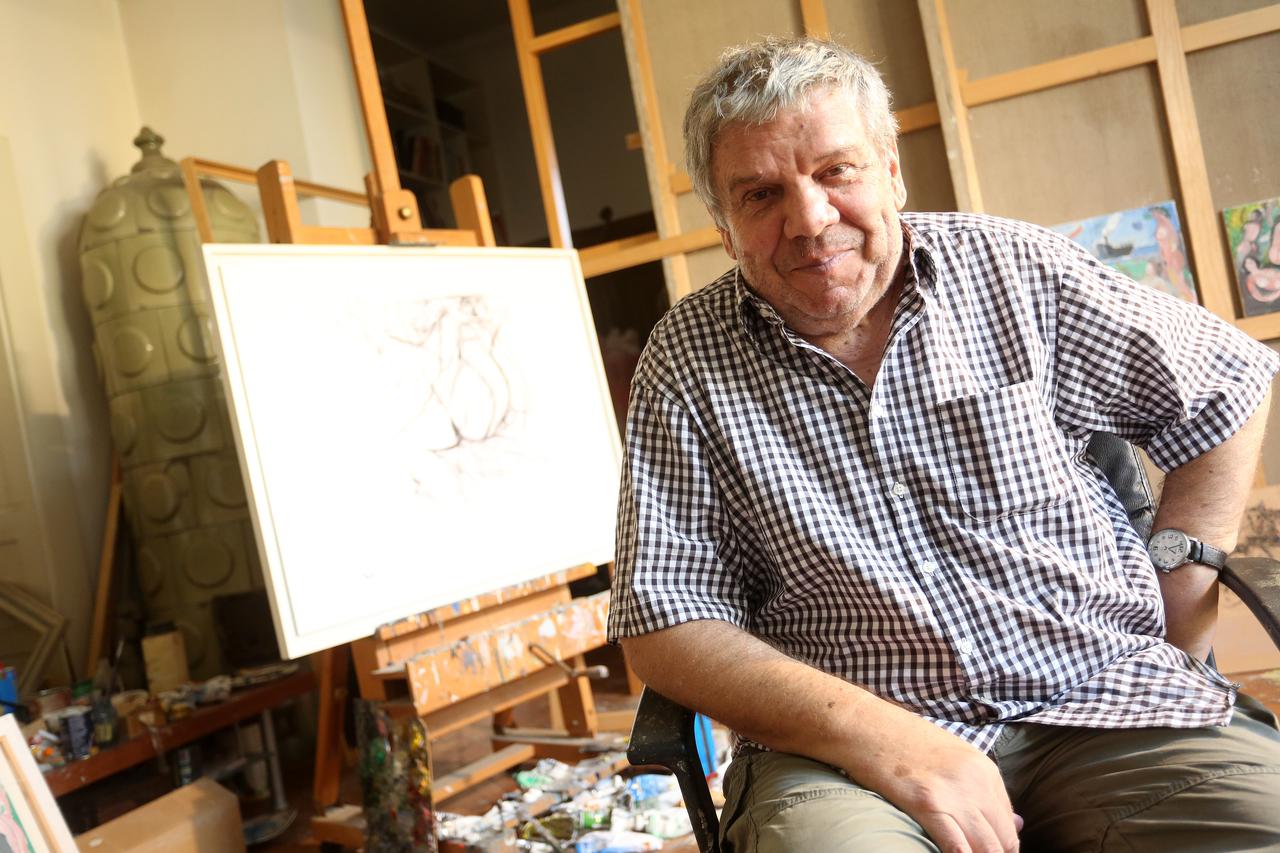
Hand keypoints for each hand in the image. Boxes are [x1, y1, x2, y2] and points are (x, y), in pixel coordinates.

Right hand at [852, 716, 1021, 852]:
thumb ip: (984, 790)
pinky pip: (957, 846)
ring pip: (987, 848)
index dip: (1001, 844)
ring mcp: (953, 792)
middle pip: (1004, 839)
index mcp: (985, 769)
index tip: (987, 849)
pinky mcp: (927, 802)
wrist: (867, 724)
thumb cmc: (904, 740)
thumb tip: (1019, 824)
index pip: (1010, 822)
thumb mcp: (954, 758)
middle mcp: (976, 781)